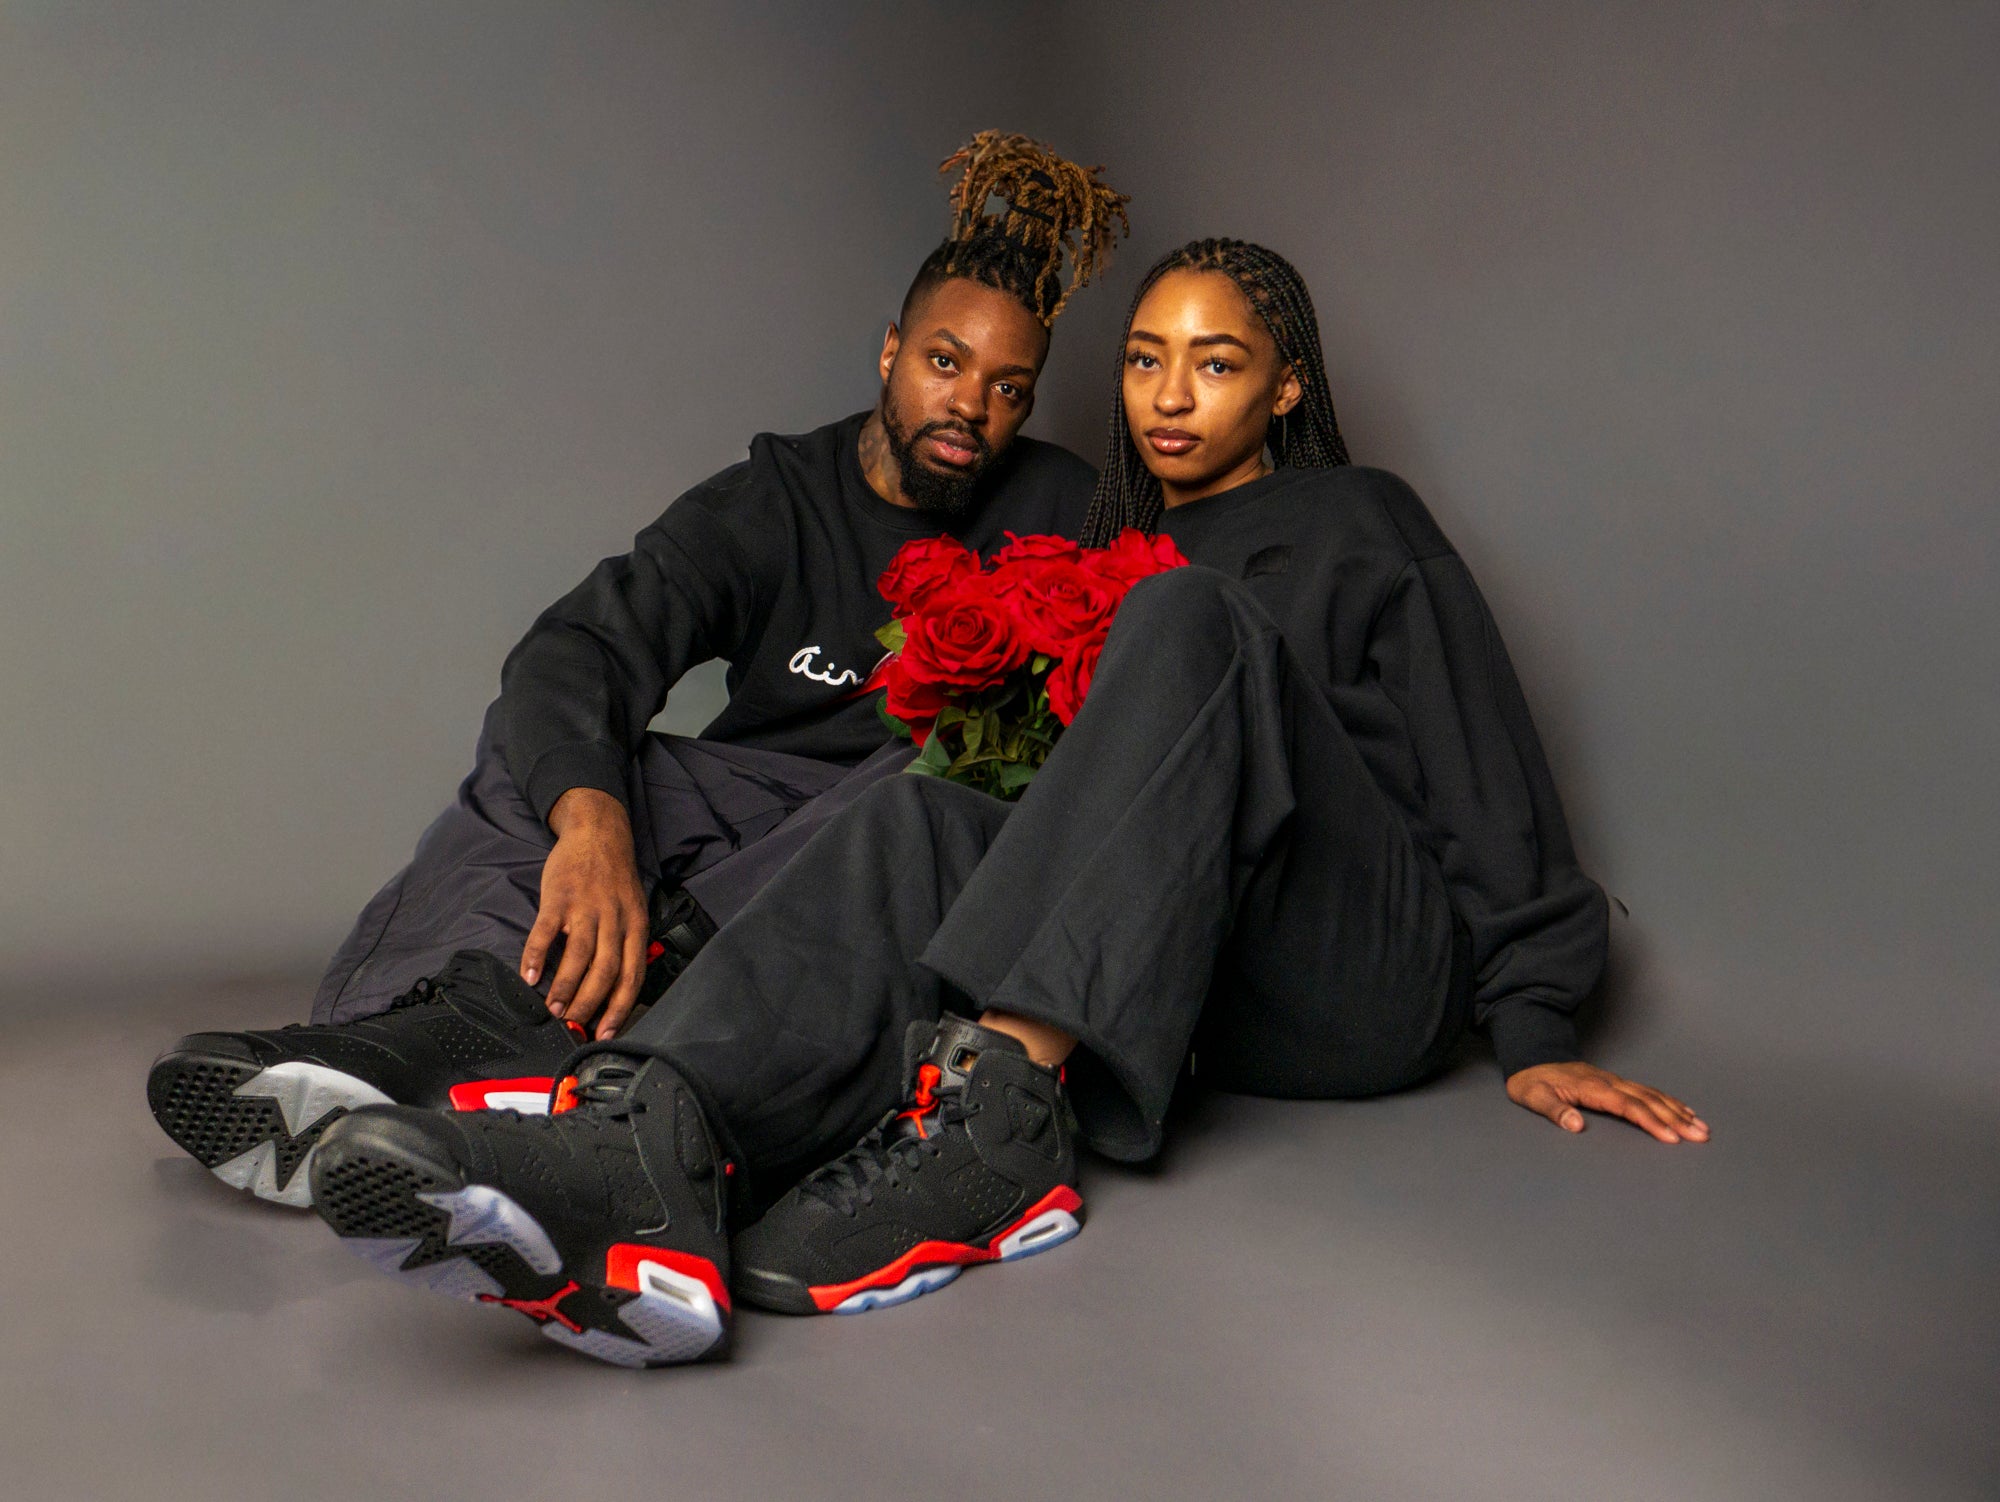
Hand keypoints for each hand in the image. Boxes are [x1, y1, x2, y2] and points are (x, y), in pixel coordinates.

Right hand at [523, 788, 648, 1039]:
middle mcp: (614, 919)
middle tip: (572, 1023)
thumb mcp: (634, 908)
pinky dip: (537, 956)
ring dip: (564, 987)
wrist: (598, 832)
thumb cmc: (615, 878)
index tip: (605, 1033)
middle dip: (589, 1003)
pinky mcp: (559, 897)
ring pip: (578, 956)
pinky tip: (528, 976)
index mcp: (635, 926)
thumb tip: (619, 988)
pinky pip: (546, 932)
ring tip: (552, 1008)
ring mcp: (586, 907)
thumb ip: (628, 943)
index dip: (619, 1007)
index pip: (632, 975)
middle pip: (605, 970)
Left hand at [1506, 1060, 1709, 1143]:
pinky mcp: (1615, 1083)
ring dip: (1678, 1111)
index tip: (1671, 1137)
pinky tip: (1684, 1110)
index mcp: (1592, 1087)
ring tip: (1701, 1127)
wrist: (1530, 1060)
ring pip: (1653, 1095)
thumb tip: (1575, 1125)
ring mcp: (1614, 1081)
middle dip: (1676, 1119)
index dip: (1651, 1122)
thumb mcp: (1534, 1097)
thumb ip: (1554, 1111)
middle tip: (1700, 1136)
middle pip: (1648, 1101)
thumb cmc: (1532, 1083)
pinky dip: (1668, 1101)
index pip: (1628, 1106)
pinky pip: (1647, 1091)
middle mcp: (1609, 1082)